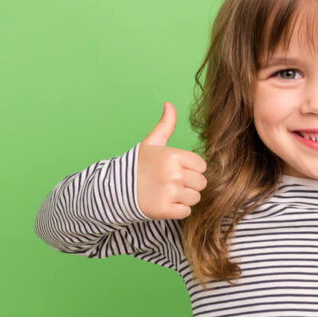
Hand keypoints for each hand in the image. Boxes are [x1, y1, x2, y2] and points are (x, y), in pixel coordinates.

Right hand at [137, 102, 207, 219]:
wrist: (115, 189)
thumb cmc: (138, 165)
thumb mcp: (151, 143)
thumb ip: (165, 125)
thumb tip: (169, 104)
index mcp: (174, 156)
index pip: (202, 166)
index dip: (191, 169)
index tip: (177, 170)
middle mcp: (174, 173)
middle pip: (201, 183)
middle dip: (189, 184)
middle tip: (171, 183)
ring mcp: (169, 192)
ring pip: (195, 198)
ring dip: (184, 198)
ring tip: (167, 193)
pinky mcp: (165, 210)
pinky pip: (186, 212)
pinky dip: (177, 210)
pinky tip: (164, 203)